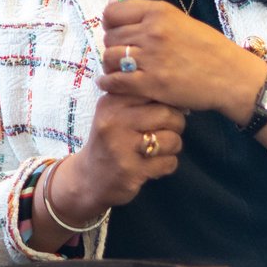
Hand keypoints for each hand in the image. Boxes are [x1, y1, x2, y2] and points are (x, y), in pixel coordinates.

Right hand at [42, 94, 184, 231]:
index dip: (167, 100)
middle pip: (167, 114)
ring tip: (159, 149)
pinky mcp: (131, 171)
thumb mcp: (114, 112)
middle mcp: (114, 121)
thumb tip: (176, 94)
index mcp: (112, 102)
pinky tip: (153, 165)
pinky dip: (167, 165)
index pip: (152, 89)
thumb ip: (138, 98)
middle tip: (167, 130)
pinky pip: (169, 163)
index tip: (165, 108)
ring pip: (172, 140)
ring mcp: (122, 147)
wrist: (90, 177)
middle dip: (176, 124)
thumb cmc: (110, 139)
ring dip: (173, 146)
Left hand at [97, 0, 264, 120]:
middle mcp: (152, 32)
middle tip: (122, 54)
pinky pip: (115, 81)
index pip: (113, 12)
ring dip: (111, 64)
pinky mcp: (151, 84)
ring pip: (109, 57)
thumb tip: (117, 11)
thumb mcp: (180, 20)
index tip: (116, 30)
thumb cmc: (209, 48)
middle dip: (113, 45)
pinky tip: (111, 83)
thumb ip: (150, 17)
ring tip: (119, 69)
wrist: (232, 77)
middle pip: (110, 36)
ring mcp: (150, 58)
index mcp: (158, 13)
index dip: (111, 22)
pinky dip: (109, 83)